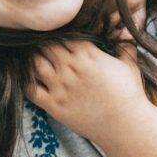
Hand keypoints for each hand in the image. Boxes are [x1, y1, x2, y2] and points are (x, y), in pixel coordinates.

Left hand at [26, 40, 148, 143]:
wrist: (126, 126)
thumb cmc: (130, 95)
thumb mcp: (130, 65)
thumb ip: (124, 45)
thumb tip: (123, 30)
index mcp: (88, 55)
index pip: (63, 34)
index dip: (58, 33)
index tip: (57, 36)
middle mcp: (71, 68)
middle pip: (46, 46)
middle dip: (42, 44)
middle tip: (40, 46)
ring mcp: (61, 87)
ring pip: (34, 64)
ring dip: (33, 60)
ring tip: (35, 61)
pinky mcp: (54, 105)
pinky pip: (30, 89)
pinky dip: (27, 82)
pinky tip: (31, 81)